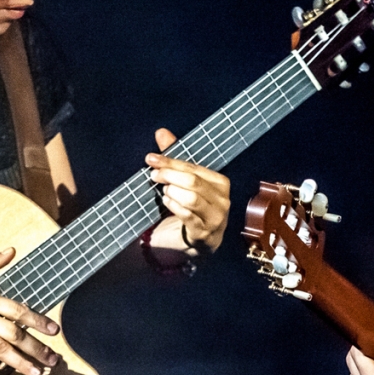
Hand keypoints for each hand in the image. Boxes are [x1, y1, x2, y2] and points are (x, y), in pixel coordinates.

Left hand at [145, 127, 230, 252]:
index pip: (194, 168)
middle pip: (193, 181)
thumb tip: (161, 132)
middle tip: (153, 175)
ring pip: (192, 198)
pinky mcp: (204, 234)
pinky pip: (187, 216)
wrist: (196, 243)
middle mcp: (222, 200)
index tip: (151, 158)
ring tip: (164, 192)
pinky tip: (166, 202)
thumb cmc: (191, 208)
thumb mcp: (184, 182)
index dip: (171, 161)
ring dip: (172, 192)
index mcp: (221, 183)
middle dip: (170, 175)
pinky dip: (174, 207)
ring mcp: (215, 218)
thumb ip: (174, 159)